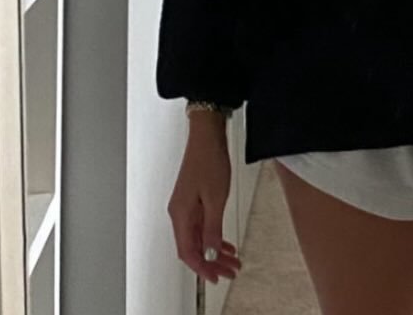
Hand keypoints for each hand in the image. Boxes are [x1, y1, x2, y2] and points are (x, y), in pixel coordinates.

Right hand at [167, 117, 241, 284]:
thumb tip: (211, 252)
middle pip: (194, 247)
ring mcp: (186, 207)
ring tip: (232, 260)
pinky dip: (214, 236)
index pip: (188, 252)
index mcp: (181, 215)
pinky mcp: (194, 200)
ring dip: (215, 250)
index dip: (202, 268)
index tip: (216, 277)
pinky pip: (202, 226)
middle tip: (230, 271)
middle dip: (212, 262)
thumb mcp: (215, 197)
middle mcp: (180, 213)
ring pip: (199, 237)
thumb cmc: (209, 160)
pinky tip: (225, 242)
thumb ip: (212, 227)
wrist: (207, 136)